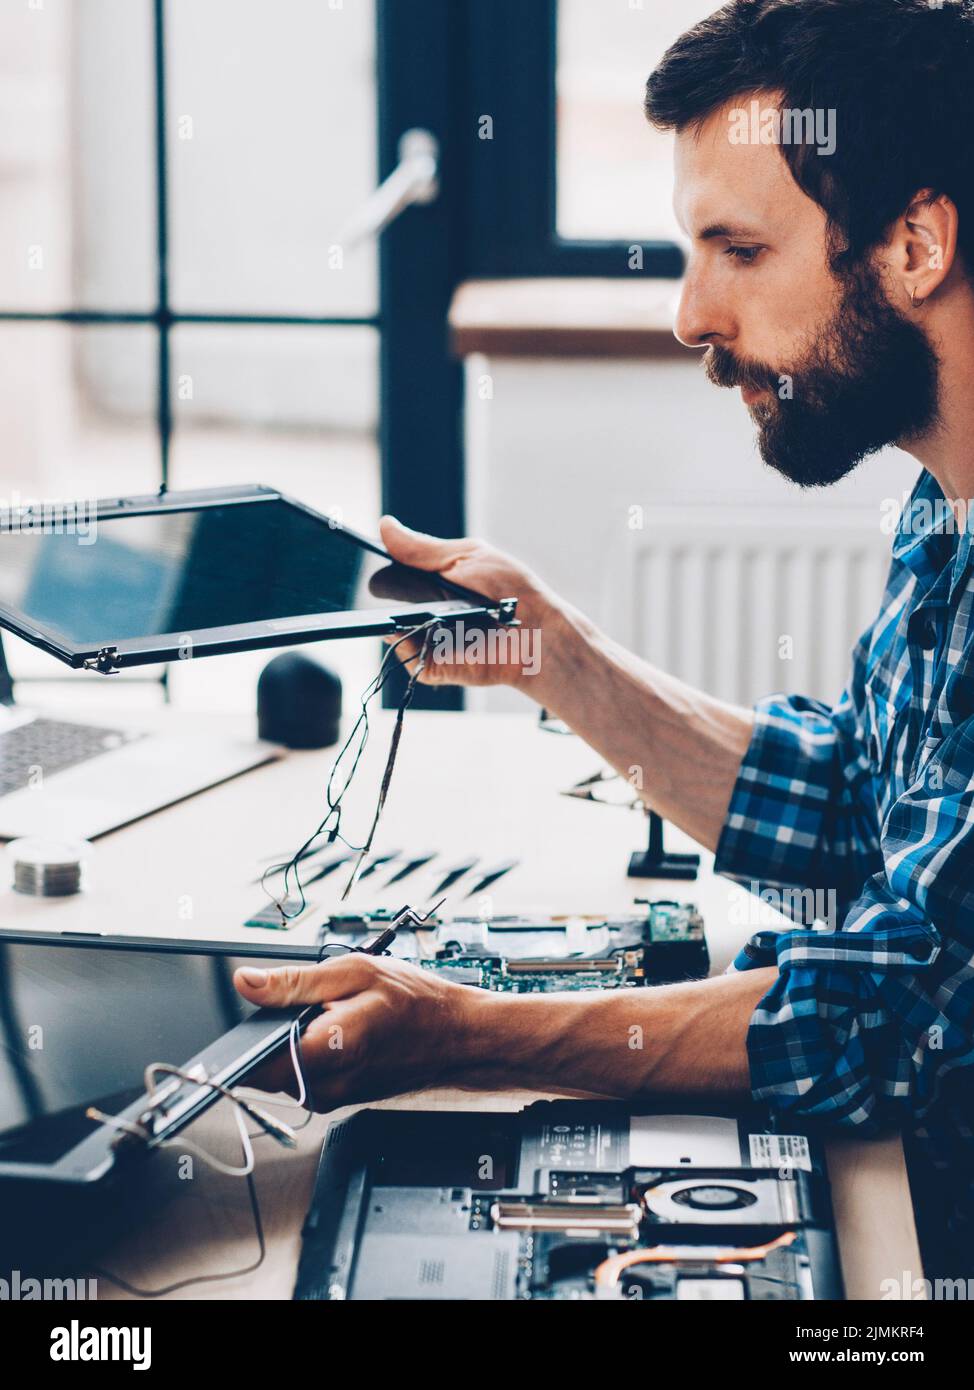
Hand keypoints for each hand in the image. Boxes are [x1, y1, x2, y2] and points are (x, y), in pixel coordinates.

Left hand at [234, 953, 475, 1109]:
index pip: (258, 1065)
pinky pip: (307, 1080)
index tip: (252, 1022)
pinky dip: (314, 1057)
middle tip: (308, 1006)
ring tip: (330, 1017)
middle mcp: (331, 1084)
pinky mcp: (342, 1100)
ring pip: (286, 1076)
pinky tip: (339, 1033)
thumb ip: (295, 981)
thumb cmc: (415, 1000)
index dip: (246, 1043)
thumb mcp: (355, 971)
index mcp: (331, 1048)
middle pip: (268, 1069)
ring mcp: (337, 1097)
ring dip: (295, 1047)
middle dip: (275, 1037)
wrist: (457, 1035)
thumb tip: (246, 983)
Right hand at [379, 515, 562, 691]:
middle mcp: (425, 611)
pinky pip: (405, 655)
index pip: (393, 574)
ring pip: (389, 628)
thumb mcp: (465, 557)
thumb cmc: (510, 590)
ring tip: (403, 604)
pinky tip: (410, 628)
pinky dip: (403, 642)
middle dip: (375, 591)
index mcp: (433, 583)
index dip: (375, 566)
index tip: (356, 553)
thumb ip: (423, 548)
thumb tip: (384, 526)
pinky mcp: (432, 664)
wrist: (536, 631)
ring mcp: (427, 638)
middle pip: (384, 602)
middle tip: (372, 580)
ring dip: (388, 616)